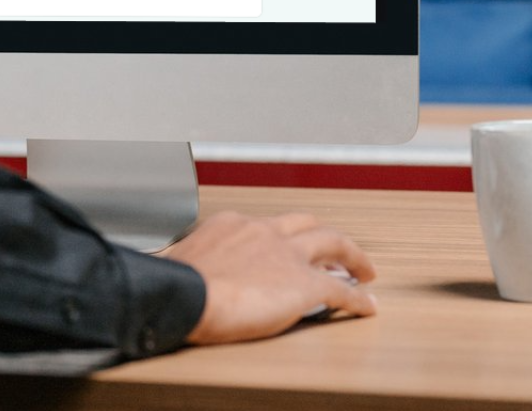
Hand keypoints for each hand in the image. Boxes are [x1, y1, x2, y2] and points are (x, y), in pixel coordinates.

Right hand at [160, 211, 378, 343]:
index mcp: (234, 224)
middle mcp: (265, 232)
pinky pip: (342, 291)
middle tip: (336, 250)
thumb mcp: (175, 260)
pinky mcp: (305, 285)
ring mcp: (288, 256)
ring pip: (333, 243)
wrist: (186, 295)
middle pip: (307, 224)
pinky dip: (358, 299)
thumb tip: (165, 268)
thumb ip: (183, 260)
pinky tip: (366, 307)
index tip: (284, 247)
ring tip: (364, 270)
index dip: (281, 237)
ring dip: (353, 256)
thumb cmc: (174, 282)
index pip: (265, 225)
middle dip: (324, 235)